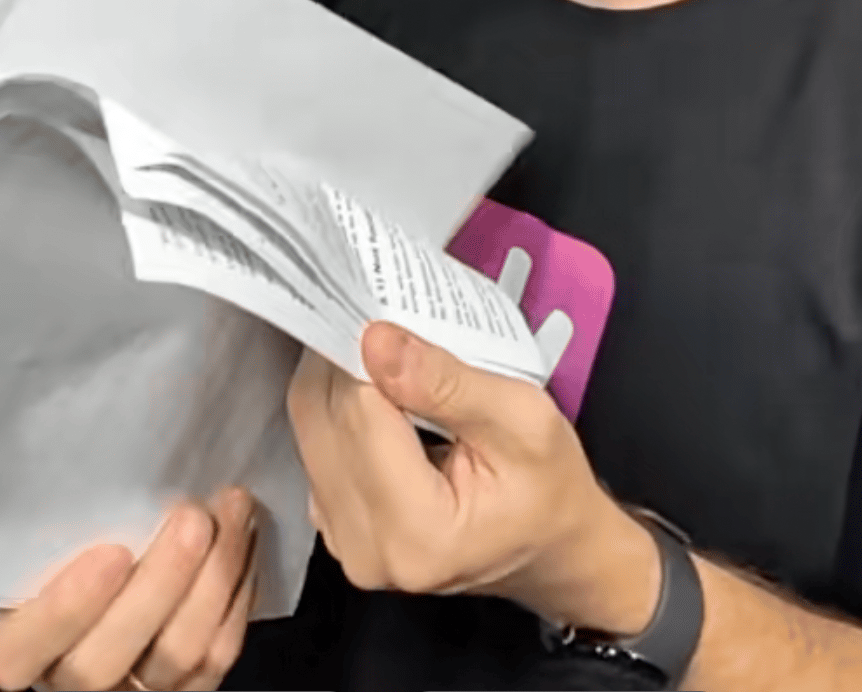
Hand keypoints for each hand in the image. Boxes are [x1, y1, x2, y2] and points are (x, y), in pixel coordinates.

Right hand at [0, 487, 257, 691]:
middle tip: (193, 516)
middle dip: (161, 582)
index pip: (18, 651)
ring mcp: (131, 688)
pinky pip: (217, 654)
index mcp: (19, 642)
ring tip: (233, 508)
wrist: (128, 561)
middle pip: (107, 659)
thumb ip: (54, 519)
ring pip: (175, 655)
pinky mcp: (186, 686)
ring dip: (213, 577)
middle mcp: (68, 675)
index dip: (64, 610)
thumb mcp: (47, 528)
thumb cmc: (74, 530)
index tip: (111, 552)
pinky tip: (244, 540)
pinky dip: (237, 595)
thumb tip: (77, 448)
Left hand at [287, 324, 659, 634]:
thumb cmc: (546, 484)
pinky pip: (316, 445)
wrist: (551, 543)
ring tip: (388, 355)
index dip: (371, 353)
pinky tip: (377, 392)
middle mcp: (365, 550)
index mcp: (417, 533)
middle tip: (388, 320)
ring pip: (310, 427)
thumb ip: (449, 381)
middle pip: (322, 418)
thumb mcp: (523, 420)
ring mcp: (344, 543)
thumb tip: (375, 340)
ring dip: (340, 378)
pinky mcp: (335, 526)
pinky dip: (339, 407)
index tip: (392, 311)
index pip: (359, 414)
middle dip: (349, 359)